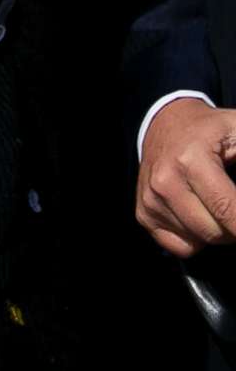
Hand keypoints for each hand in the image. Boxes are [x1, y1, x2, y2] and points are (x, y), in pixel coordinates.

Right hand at [137, 100, 235, 258]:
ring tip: (219, 208)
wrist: (166, 124)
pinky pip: (179, 246)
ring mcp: (151, 200)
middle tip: (235, 210)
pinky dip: (195, 238)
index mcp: (190, 161)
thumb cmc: (210, 130)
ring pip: (198, 241)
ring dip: (216, 232)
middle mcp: (164, 183)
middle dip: (234, 228)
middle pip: (215, 232)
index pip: (228, 210)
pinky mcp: (143, 214)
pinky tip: (198, 216)